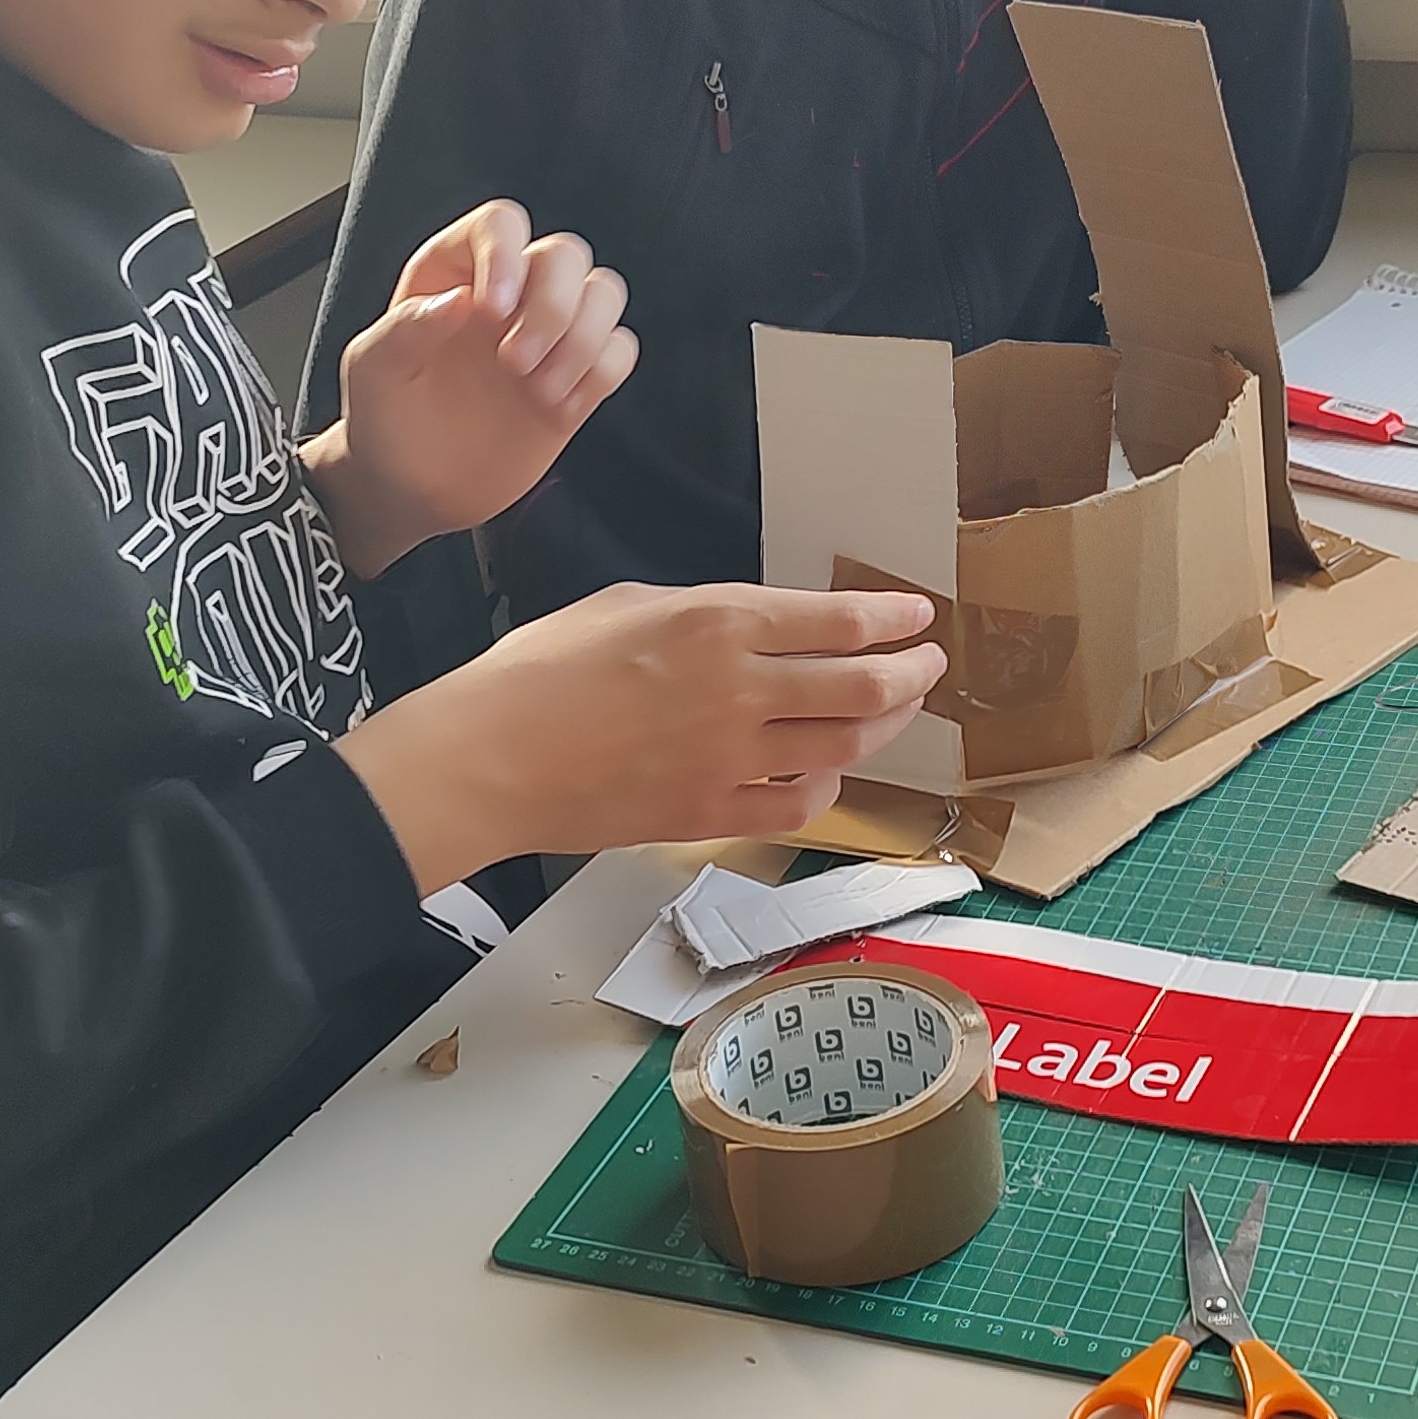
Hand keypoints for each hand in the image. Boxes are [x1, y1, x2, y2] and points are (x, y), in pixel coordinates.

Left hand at [303, 201, 636, 579]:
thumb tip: (460, 298)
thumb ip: (403, 329)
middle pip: (566, 254)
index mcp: (456, 272)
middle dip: (553, 306)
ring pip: (605, 293)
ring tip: (540, 390)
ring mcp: (549, 333)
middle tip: (515, 363)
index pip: (500, 224)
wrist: (412, 489)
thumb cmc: (385, 420)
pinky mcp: (579, 376)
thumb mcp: (371, 371)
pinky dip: (600, 373)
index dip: (506, 255)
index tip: (491, 311)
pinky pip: (620, 350)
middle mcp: (511, 291)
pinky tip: (560, 407)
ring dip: (583, 340)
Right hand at [340, 584, 947, 892]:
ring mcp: (730, 759)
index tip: (917, 615)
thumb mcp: (627, 604)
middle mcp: (740, 689)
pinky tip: (829, 772)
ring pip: (842, 746)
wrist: (488, 757)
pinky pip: (797, 806)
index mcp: (719, 623)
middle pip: (863, 687)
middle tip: (929, 666)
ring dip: (883, 726)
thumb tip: (750, 626)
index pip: (839, 621)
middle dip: (912, 674)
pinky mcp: (710, 814)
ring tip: (896, 711)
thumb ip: (703, 613)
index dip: (892, 618)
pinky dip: (827, 786)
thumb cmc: (540, 669)